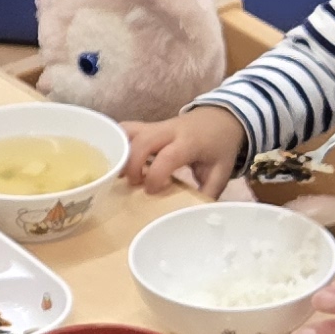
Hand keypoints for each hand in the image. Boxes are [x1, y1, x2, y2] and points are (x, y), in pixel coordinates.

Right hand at [123, 106, 247, 194]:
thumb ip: (208, 192)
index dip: (155, 175)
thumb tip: (194, 215)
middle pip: (142, 142)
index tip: (151, 191)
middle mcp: (169, 131)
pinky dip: (116, 143)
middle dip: (132, 165)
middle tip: (134, 184)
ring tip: (119, 173)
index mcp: (189, 143)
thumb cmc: (219, 147)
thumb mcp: (221, 171)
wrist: (220, 118)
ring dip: (119, 152)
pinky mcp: (147, 126)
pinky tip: (114, 161)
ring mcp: (155, 126)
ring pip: (128, 131)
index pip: (167, 156)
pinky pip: (125, 129)